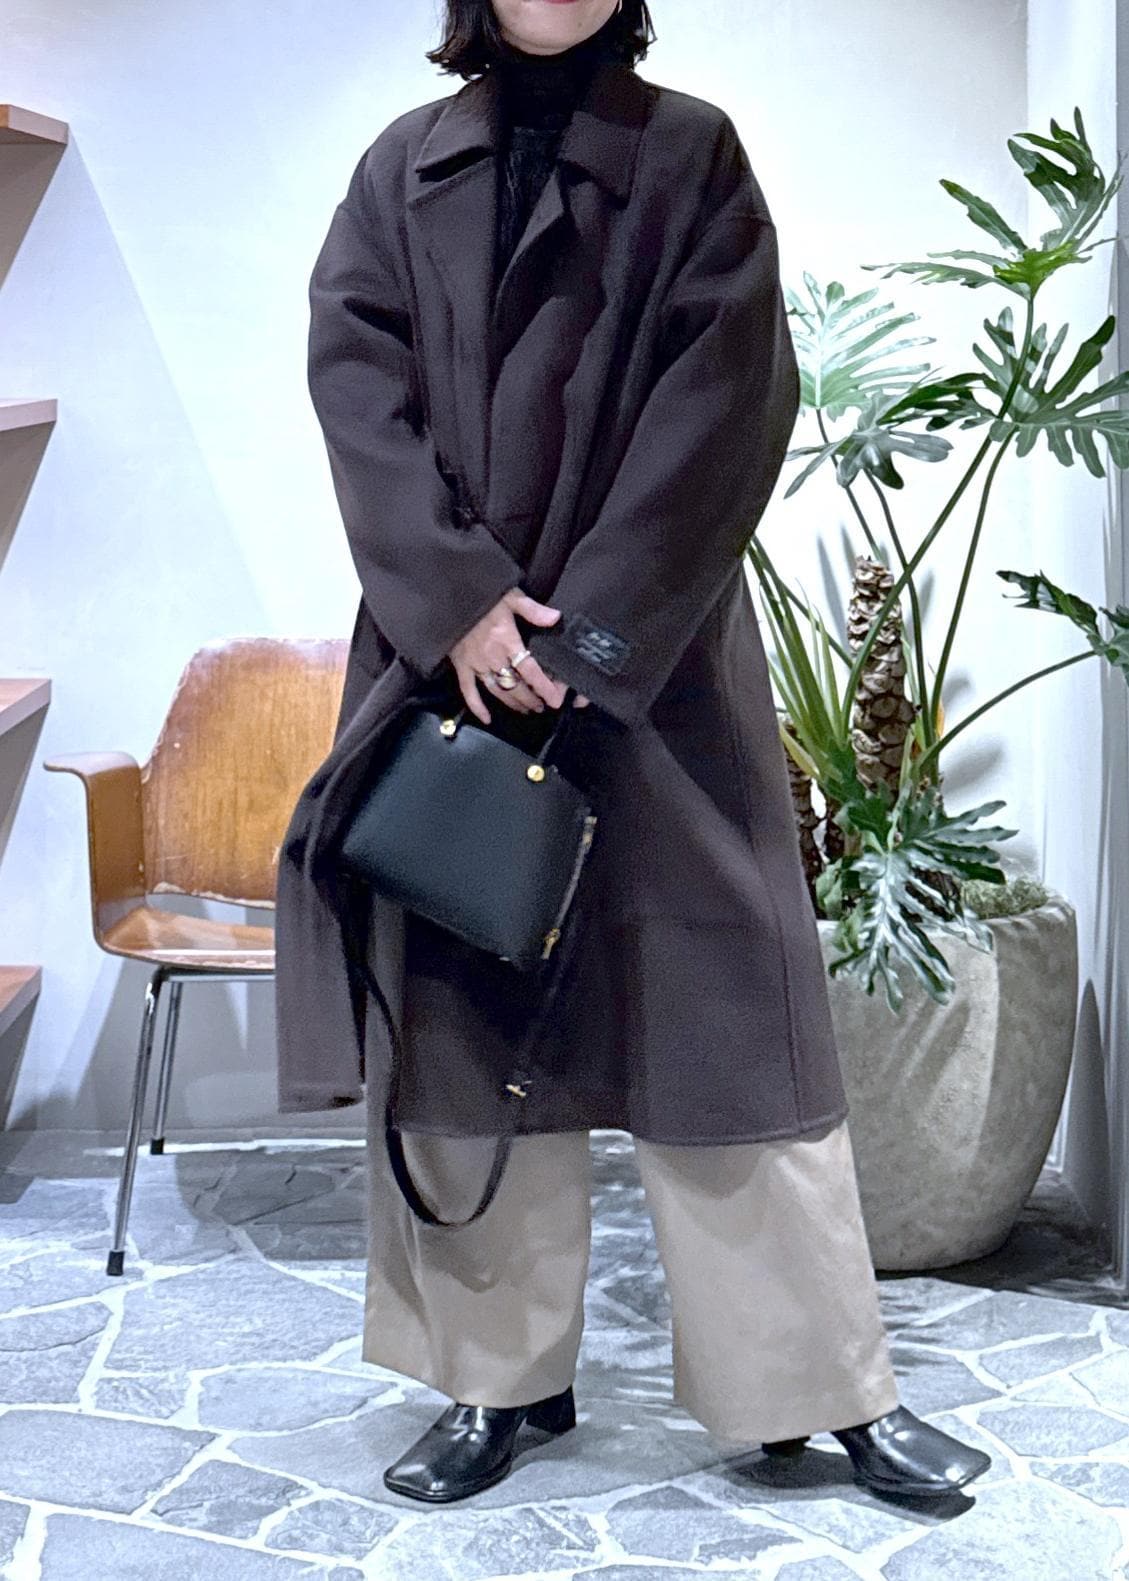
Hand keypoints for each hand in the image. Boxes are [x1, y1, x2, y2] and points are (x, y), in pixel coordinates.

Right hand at [449, 588, 589, 723]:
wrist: (447, 597)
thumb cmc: (481, 595)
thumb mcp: (509, 596)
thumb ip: (532, 609)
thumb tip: (556, 618)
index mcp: (507, 640)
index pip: (530, 669)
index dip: (544, 687)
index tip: (555, 700)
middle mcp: (493, 657)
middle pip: (516, 685)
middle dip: (531, 698)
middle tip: (542, 705)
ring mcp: (476, 665)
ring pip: (498, 691)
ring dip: (513, 703)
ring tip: (526, 710)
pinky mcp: (461, 667)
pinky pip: (468, 692)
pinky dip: (477, 707)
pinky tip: (487, 719)